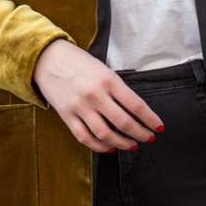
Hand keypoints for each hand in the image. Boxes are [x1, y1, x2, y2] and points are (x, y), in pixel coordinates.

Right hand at [33, 40, 162, 152]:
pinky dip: (99, 146)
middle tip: (148, 138)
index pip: (135, 104)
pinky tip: (109, 148)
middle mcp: (95, 94)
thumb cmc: (79, 63)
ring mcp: (80, 106)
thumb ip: (118, 89)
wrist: (47, 58)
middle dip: (140, 133)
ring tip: (131, 145)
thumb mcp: (103, 69)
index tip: (158, 127)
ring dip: (121, 143)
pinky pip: (85, 137)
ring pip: (105, 133)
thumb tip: (135, 111)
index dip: (150, 119)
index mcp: (108, 80)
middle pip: (123, 122)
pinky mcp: (67, 115)